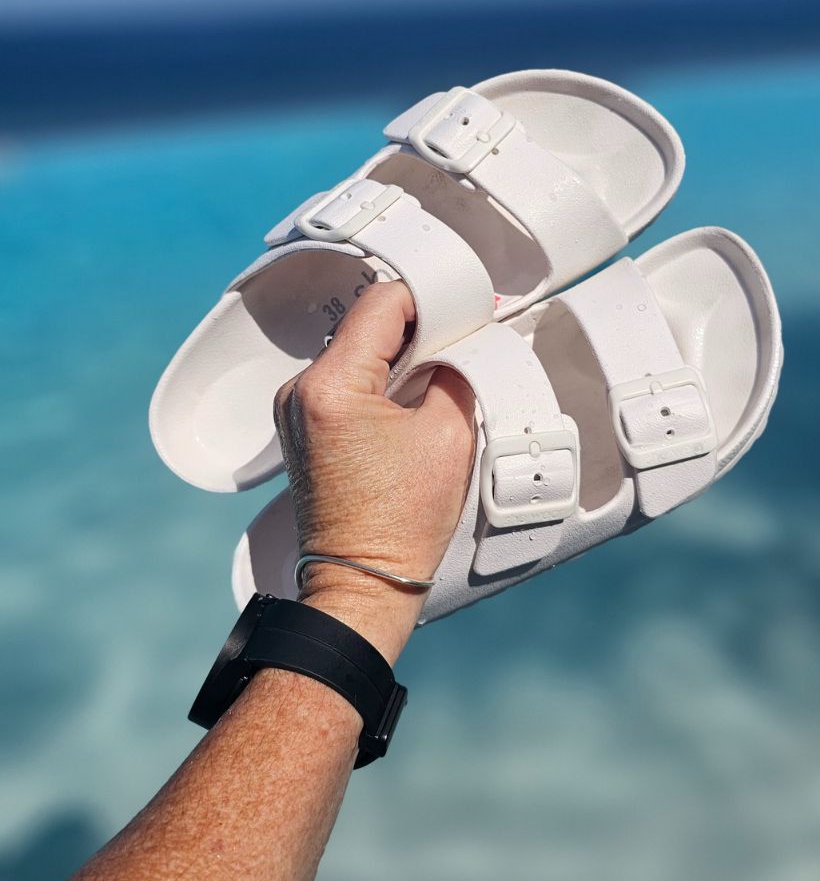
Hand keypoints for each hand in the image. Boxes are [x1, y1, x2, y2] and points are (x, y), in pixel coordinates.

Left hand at [274, 281, 475, 661]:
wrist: (362, 581)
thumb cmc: (401, 521)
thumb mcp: (449, 432)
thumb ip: (455, 371)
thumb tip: (460, 341)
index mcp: (331, 385)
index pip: (381, 304)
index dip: (429, 299)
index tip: (463, 310)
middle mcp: (300, 389)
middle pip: (365, 325)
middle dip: (417, 328)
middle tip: (460, 341)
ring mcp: (295, 408)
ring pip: (355, 350)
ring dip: (398, 354)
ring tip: (438, 376)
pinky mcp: (302, 426)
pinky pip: (345, 380)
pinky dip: (379, 380)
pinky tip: (411, 401)